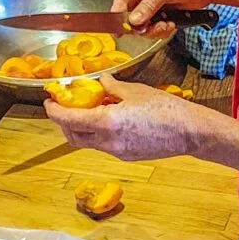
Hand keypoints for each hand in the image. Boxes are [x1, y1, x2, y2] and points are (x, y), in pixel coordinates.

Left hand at [44, 74, 197, 160]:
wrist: (189, 132)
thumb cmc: (165, 108)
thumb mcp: (135, 91)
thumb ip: (112, 87)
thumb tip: (101, 82)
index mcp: (106, 122)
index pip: (68, 120)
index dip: (54, 111)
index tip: (49, 101)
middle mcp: (107, 142)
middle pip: (73, 137)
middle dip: (63, 123)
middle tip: (64, 106)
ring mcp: (116, 152)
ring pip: (88, 143)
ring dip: (81, 128)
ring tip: (89, 110)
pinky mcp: (126, 157)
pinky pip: (104, 146)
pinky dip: (98, 133)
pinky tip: (110, 119)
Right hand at [111, 0, 238, 36]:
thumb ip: (149, 5)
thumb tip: (133, 20)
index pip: (122, 0)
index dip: (117, 15)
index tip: (117, 29)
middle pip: (131, 16)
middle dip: (141, 25)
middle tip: (150, 28)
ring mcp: (154, 6)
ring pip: (143, 25)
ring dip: (154, 29)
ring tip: (167, 24)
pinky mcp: (164, 15)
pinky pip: (156, 28)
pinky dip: (162, 30)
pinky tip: (171, 24)